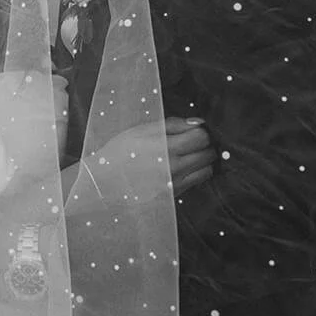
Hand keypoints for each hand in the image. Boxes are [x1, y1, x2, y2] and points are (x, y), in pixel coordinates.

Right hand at [89, 118, 213, 198]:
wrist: (107, 179)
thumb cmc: (122, 152)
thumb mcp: (144, 129)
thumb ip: (174, 125)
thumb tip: (198, 123)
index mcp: (167, 148)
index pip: (202, 137)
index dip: (200, 130)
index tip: (192, 129)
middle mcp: (176, 167)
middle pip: (209, 153)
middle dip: (204, 144)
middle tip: (192, 140)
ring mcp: (177, 182)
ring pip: (208, 169)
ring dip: (203, 160)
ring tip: (189, 153)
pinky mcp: (176, 193)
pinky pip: (198, 181)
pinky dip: (196, 172)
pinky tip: (182, 166)